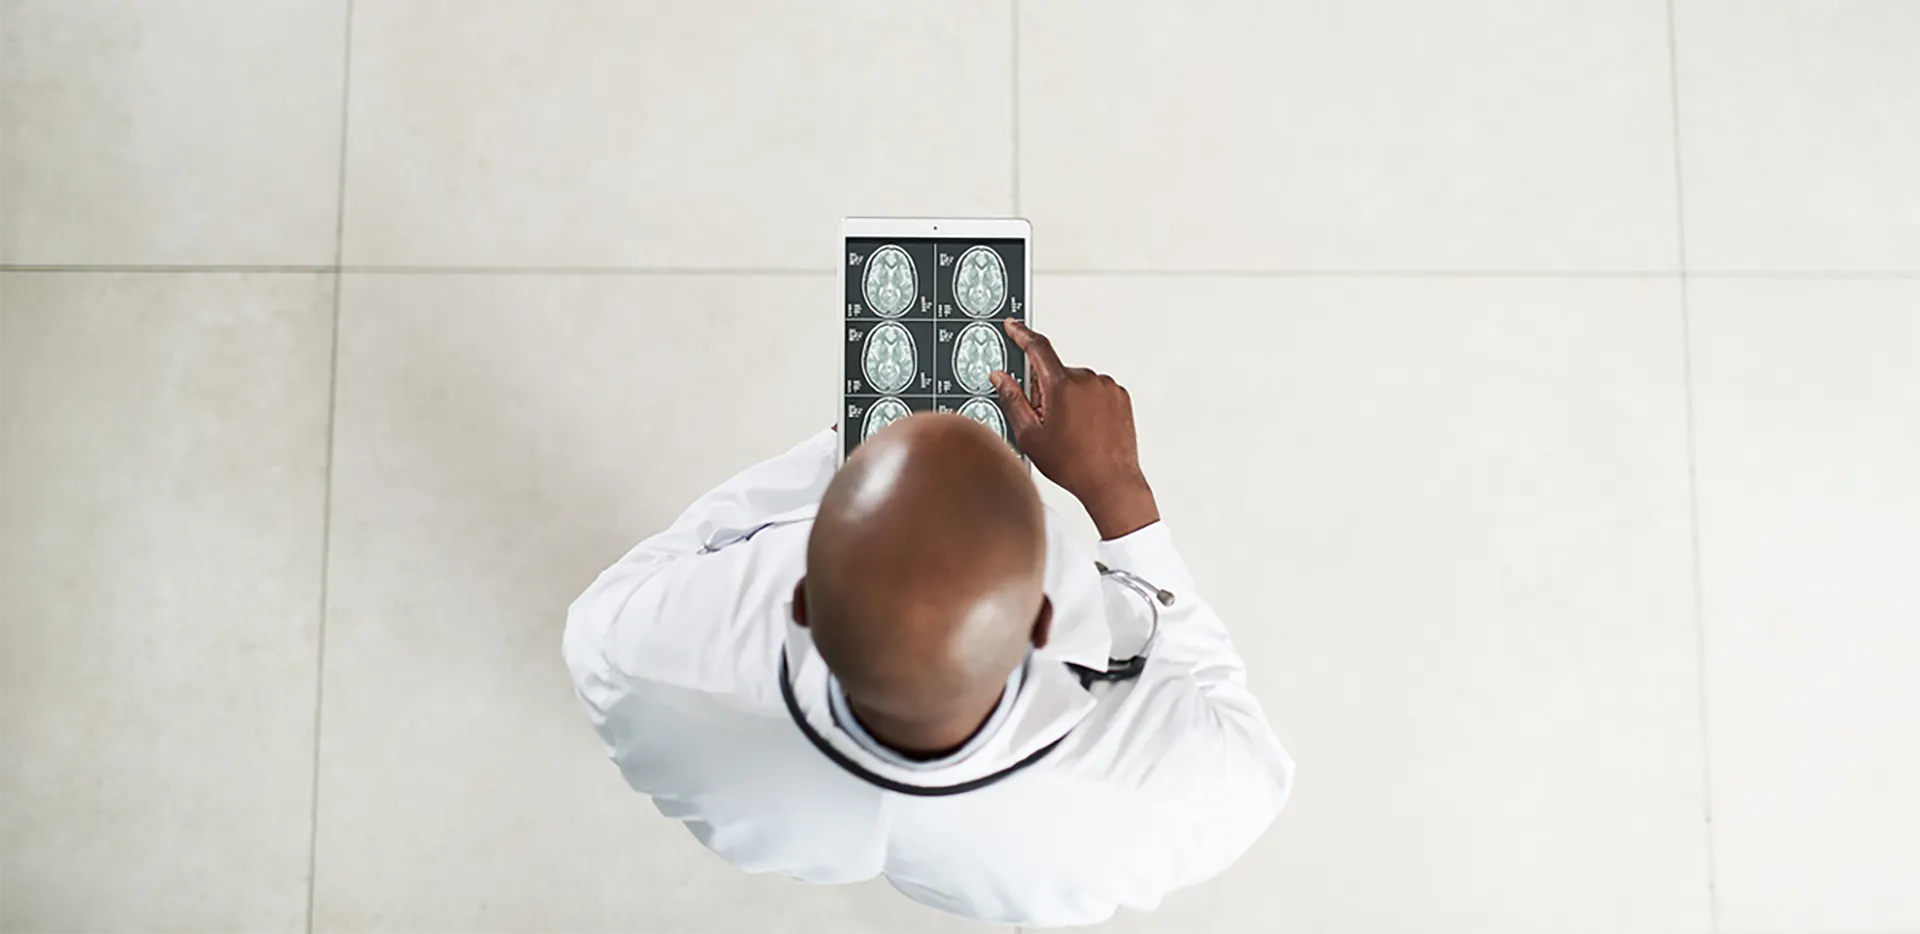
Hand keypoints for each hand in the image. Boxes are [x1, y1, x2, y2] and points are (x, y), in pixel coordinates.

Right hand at [991, 319, 1159, 539]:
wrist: (1111, 482)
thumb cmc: (1074, 464)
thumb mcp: (1030, 435)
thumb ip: (1012, 399)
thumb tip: (1001, 377)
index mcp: (1063, 385)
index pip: (1037, 347)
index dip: (1021, 334)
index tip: (1014, 325)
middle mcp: (1087, 379)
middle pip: (1055, 373)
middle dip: (1046, 391)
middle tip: (1046, 421)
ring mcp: (1106, 386)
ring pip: (1076, 383)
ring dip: (1068, 398)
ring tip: (1070, 431)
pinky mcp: (1120, 395)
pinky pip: (1095, 391)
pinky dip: (1087, 404)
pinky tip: (1085, 429)